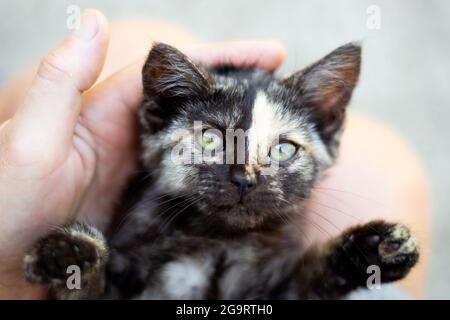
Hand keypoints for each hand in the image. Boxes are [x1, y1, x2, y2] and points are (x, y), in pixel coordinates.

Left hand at [0, 10, 284, 297]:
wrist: (4, 267)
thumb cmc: (5, 205)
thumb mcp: (30, 141)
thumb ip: (62, 82)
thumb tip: (94, 19)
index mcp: (108, 110)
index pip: (175, 72)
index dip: (222, 57)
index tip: (269, 52)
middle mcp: (131, 134)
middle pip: (196, 102)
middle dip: (240, 90)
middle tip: (286, 89)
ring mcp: (142, 169)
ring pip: (198, 140)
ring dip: (235, 130)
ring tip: (275, 126)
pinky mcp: (146, 201)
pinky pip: (190, 179)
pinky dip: (218, 171)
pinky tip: (240, 171)